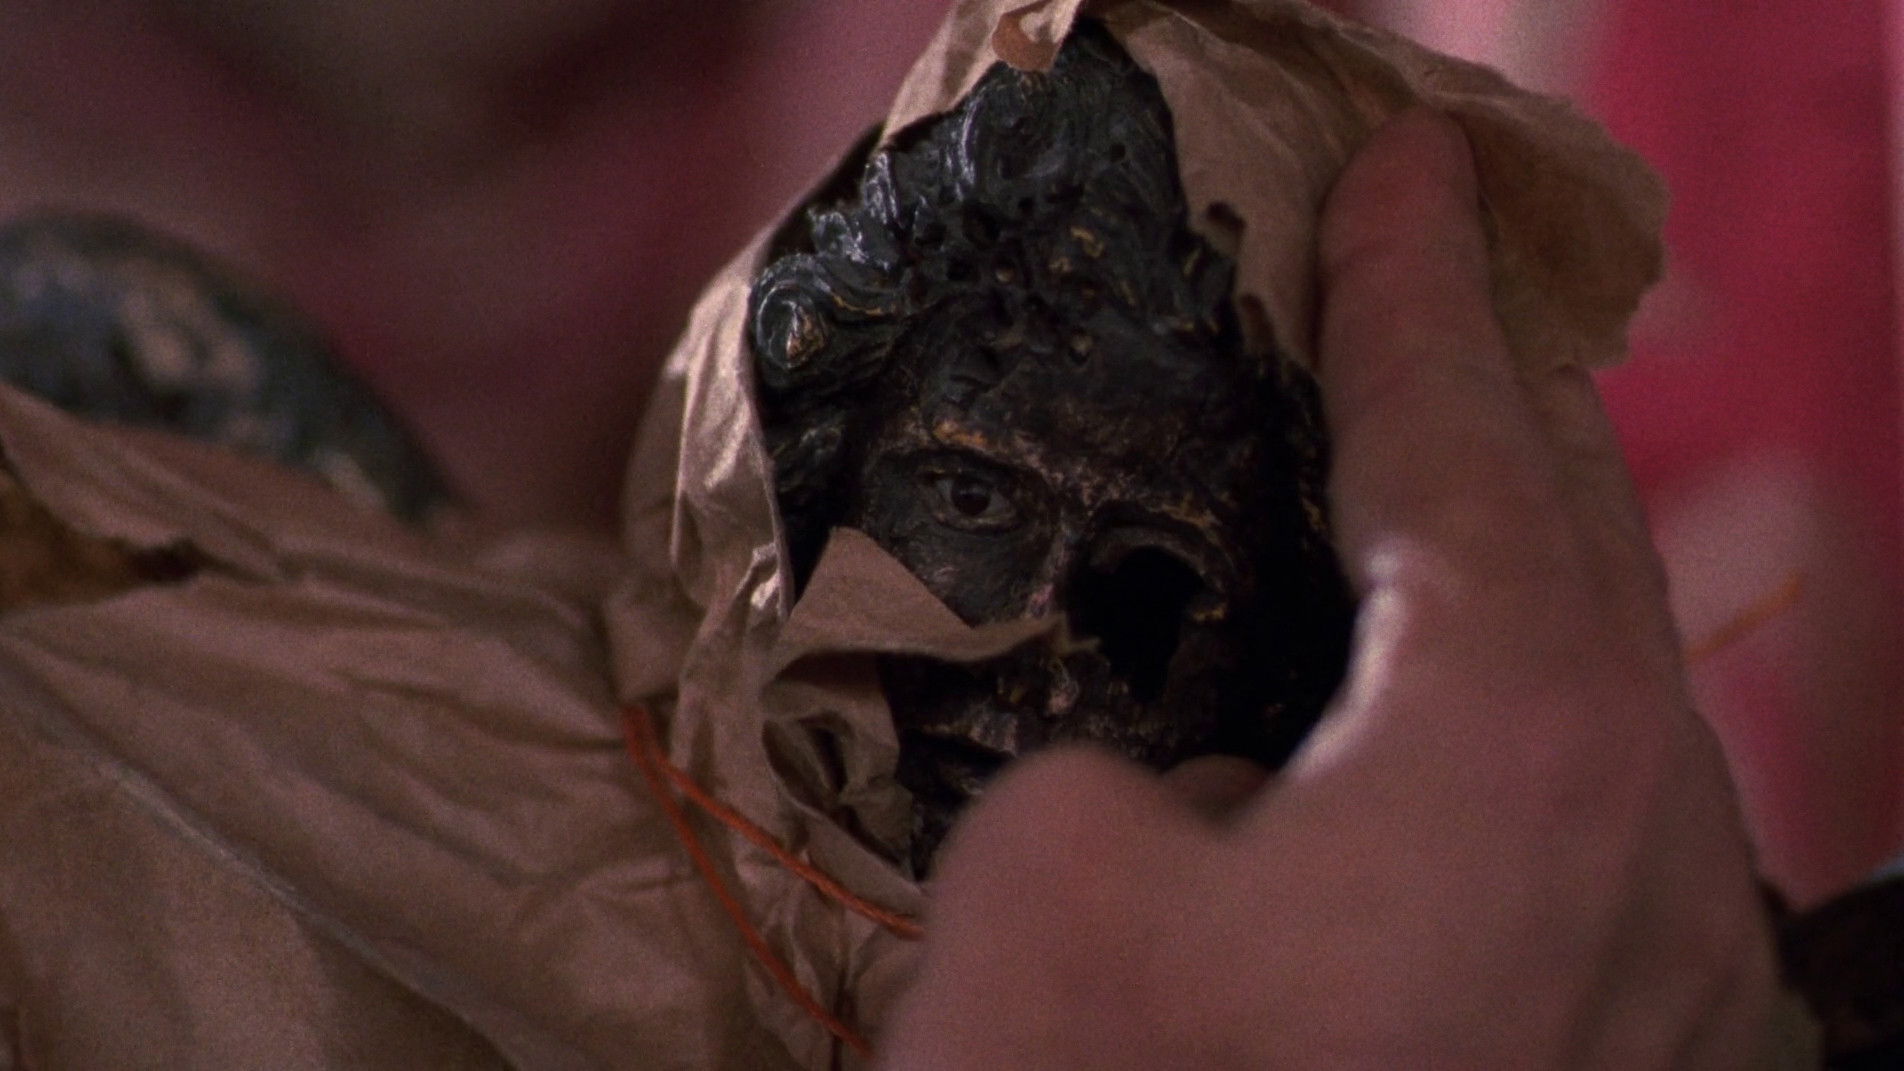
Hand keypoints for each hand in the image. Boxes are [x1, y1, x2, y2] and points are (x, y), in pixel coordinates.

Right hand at [876, 110, 1779, 1068]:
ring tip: (1440, 482)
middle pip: (1578, 536)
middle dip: (1497, 392)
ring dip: (1520, 562)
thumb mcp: (1048, 885)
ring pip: (1609, 689)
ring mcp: (1673, 972)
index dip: (1405, 286)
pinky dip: (1523, 722)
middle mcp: (1648, 838)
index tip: (1395, 166)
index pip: (1456, 437)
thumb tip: (1208, 794)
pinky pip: (1598, 822)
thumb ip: (1135, 774)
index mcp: (1514, 741)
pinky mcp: (1638, 1068)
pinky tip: (1454, 728)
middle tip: (1433, 283)